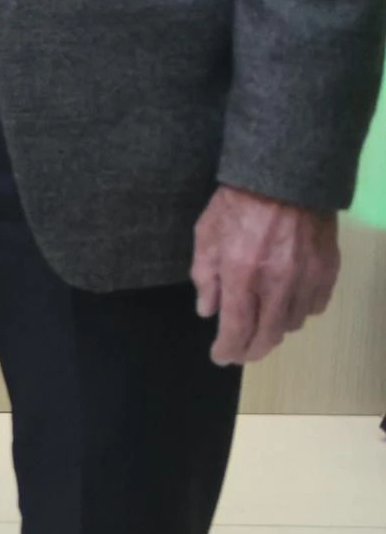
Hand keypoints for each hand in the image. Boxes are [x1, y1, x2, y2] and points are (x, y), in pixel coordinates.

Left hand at [192, 186, 340, 365]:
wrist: (286, 176)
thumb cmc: (237, 203)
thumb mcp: (206, 235)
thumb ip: (205, 277)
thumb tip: (208, 312)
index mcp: (242, 274)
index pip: (237, 327)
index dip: (228, 349)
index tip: (221, 357)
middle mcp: (278, 283)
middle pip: (268, 334)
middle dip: (252, 349)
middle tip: (241, 352)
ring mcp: (307, 278)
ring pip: (292, 323)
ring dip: (275, 330)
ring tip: (261, 325)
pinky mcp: (328, 270)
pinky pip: (315, 306)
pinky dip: (299, 312)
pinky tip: (287, 306)